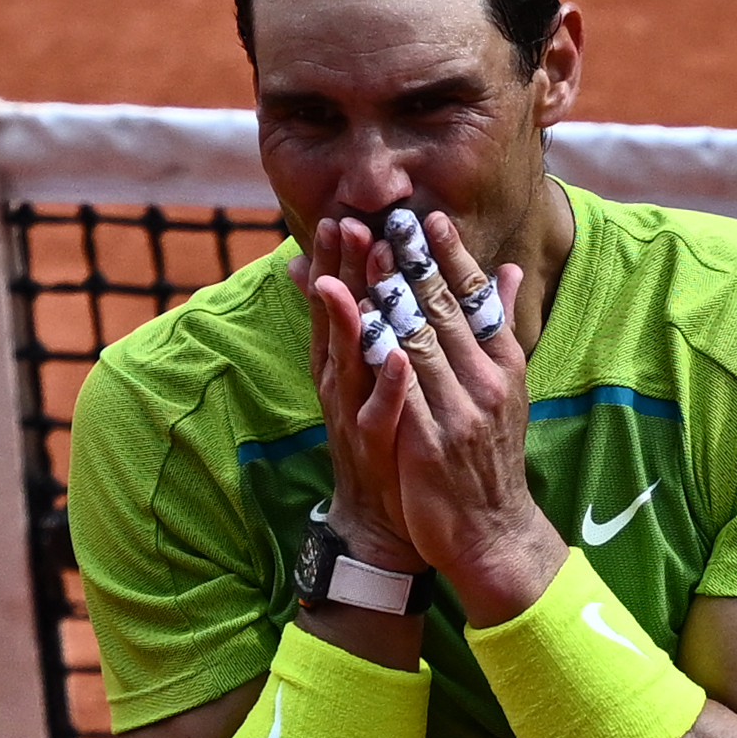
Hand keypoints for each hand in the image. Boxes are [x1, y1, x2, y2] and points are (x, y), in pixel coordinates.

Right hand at [286, 217, 423, 570]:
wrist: (389, 520)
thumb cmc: (391, 441)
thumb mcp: (382, 380)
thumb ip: (377, 333)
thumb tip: (358, 290)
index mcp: (350, 364)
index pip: (343, 302)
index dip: (341, 262)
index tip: (345, 217)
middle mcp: (344, 385)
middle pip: (338, 320)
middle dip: (340, 274)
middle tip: (344, 226)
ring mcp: (356, 415)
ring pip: (350, 360)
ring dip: (352, 318)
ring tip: (354, 278)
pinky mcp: (375, 448)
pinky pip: (381, 412)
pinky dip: (389, 385)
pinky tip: (398, 358)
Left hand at [366, 213, 567, 623]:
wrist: (489, 530)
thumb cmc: (490, 453)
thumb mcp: (507, 387)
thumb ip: (501, 328)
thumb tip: (510, 272)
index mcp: (503, 365)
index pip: (477, 299)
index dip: (451, 257)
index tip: (427, 218)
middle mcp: (486, 383)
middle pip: (446, 311)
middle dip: (414, 262)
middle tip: (389, 219)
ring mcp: (458, 412)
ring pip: (420, 340)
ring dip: (390, 294)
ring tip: (366, 254)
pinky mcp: (429, 442)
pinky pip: (398, 389)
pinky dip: (377, 353)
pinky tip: (355, 325)